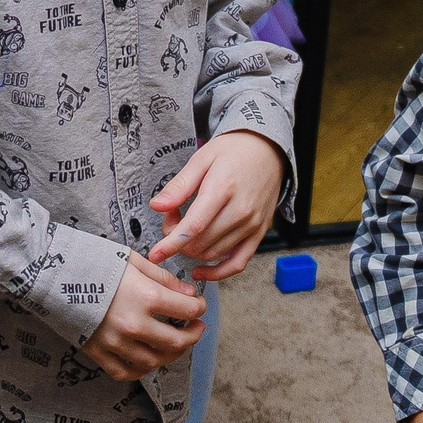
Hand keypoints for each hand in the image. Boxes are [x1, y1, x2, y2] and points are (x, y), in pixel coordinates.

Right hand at [80, 252, 205, 380]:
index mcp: (146, 297)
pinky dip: (140, 369)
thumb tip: (187, 293)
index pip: (187, 310)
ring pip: (154, 361)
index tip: (198, 305)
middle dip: (192, 336)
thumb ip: (163, 278)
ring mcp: (115, 342)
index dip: (199, 307)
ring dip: (170, 354)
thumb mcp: (132, 260)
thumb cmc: (92, 260)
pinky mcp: (97, 352)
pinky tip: (147, 358)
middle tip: (196, 328)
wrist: (50, 273)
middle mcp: (134, 324)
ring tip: (174, 342)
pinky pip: (125, 372)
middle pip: (176, 342)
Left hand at [146, 130, 281, 279]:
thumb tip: (157, 206)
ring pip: (214, 254)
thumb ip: (179, 186)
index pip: (193, 226)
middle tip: (172, 220)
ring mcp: (252, 225)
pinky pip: (238, 263)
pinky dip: (218, 272)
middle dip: (178, 240)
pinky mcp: (259, 233)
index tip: (155, 254)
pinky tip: (201, 270)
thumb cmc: (233, 151)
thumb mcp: (201, 159)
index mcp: (223, 189)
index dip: (171, 243)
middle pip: (201, 242)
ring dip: (193, 250)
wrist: (267, 150)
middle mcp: (241, 211)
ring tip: (187, 230)